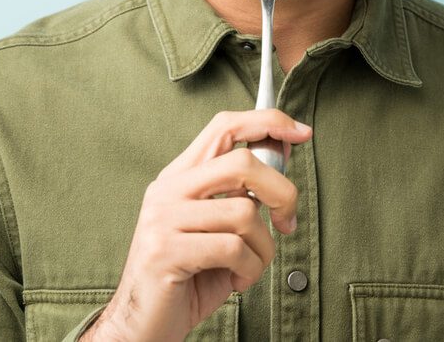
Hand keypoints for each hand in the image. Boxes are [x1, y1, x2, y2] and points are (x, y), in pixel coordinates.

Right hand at [81, 109, 312, 341]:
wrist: (141, 326)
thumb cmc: (188, 278)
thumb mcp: (220, 227)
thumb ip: (244, 191)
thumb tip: (283, 150)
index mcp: (179, 177)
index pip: (225, 126)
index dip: (268, 122)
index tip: (301, 132)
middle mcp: (168, 190)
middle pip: (242, 162)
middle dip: (282, 191)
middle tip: (288, 222)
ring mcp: (163, 219)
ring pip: (245, 212)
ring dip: (264, 248)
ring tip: (248, 267)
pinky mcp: (166, 251)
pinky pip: (234, 249)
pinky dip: (250, 270)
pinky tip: (236, 282)